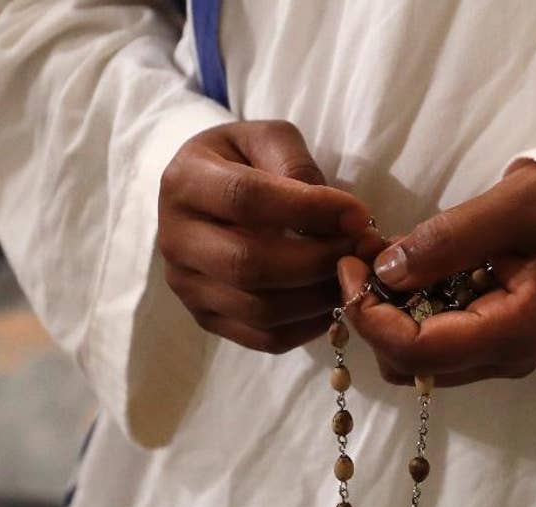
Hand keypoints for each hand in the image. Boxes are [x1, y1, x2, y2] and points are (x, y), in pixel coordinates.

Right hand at [158, 120, 387, 353]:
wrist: (209, 195)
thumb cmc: (246, 162)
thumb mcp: (268, 140)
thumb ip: (298, 164)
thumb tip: (339, 215)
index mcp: (185, 182)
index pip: (245, 200)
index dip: (308, 210)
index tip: (358, 215)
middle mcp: (174, 239)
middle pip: (249, 264)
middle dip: (318, 261)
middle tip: (360, 251)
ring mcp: (187, 285)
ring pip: (260, 309)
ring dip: (319, 297)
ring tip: (352, 275)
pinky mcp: (206, 318)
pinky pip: (265, 338)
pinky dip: (310, 326)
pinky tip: (333, 301)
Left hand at [338, 161, 535, 385]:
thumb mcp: (510, 207)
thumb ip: (445, 241)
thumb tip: (383, 271)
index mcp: (513, 332)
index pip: (416, 351)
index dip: (367, 314)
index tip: (349, 264)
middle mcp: (507, 357)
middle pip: (410, 365)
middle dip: (375, 317)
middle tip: (366, 258)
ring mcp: (505, 352)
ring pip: (421, 360)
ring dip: (392, 316)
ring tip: (390, 259)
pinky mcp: (500, 338)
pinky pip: (441, 342)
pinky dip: (415, 312)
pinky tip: (417, 268)